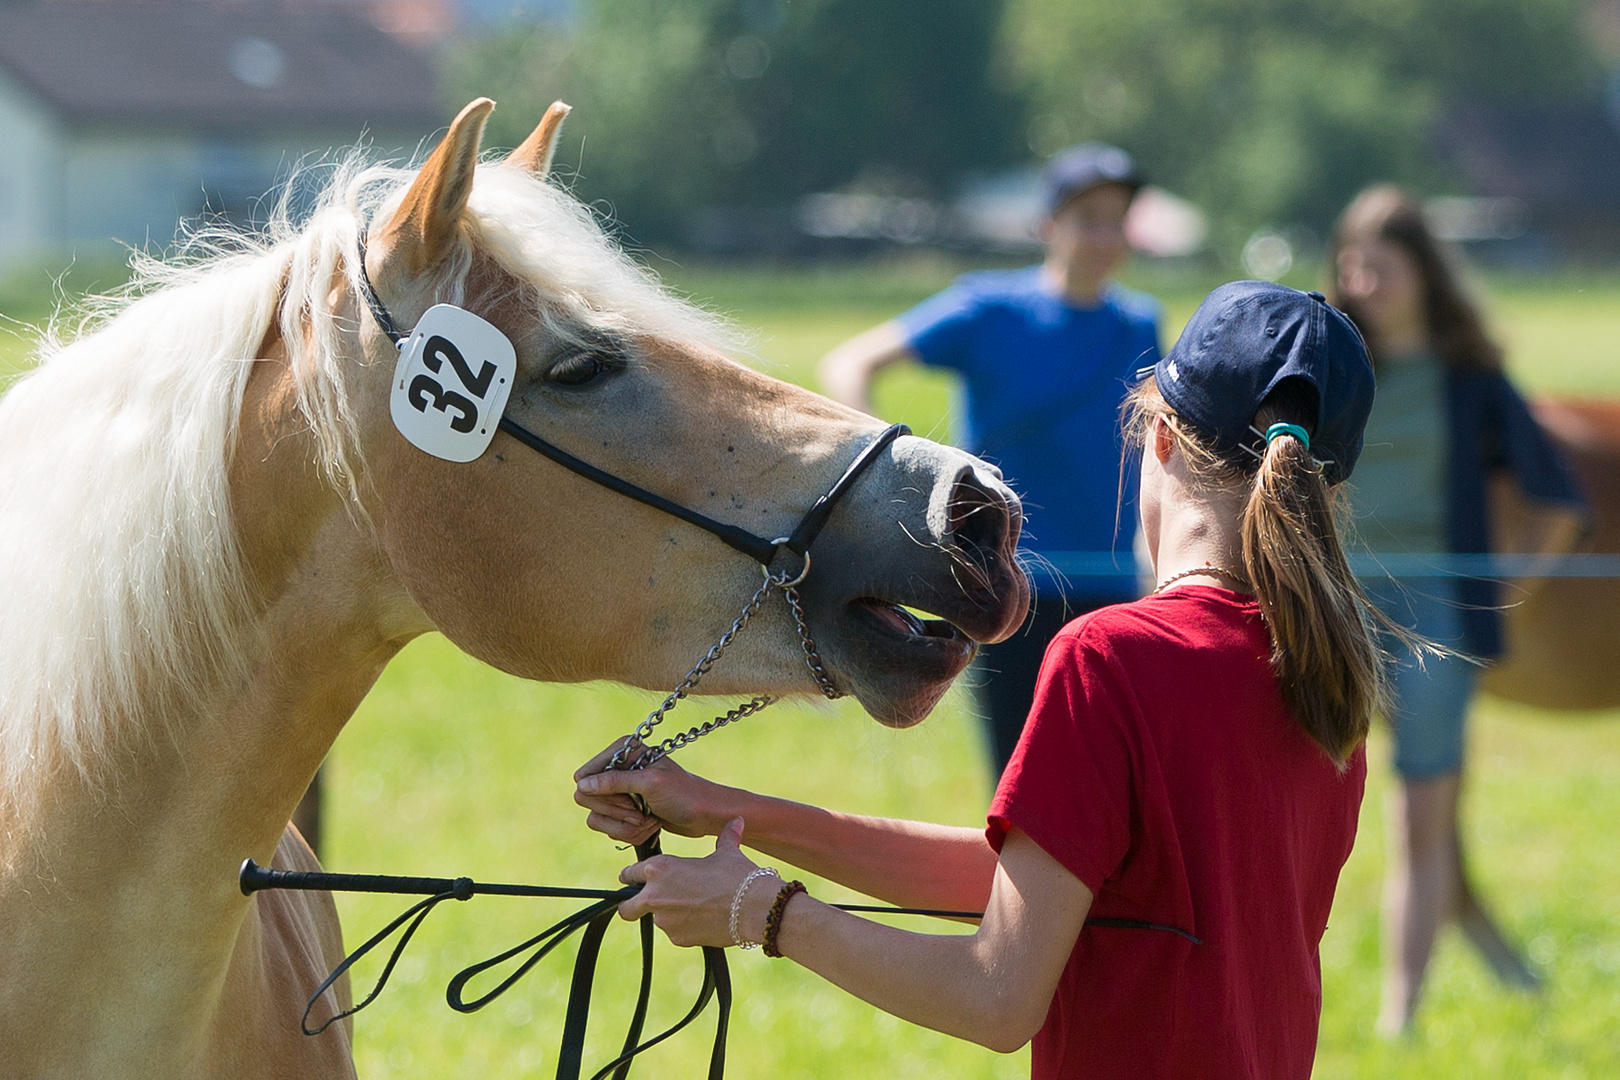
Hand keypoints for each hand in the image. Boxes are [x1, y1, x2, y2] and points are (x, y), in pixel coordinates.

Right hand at [573, 738, 735, 845]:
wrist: (704, 815)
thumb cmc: (684, 794)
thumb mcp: (650, 784)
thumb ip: (615, 782)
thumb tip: (580, 784)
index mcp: (623, 750)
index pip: (586, 775)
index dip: (604, 794)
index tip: (631, 800)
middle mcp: (616, 767)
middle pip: (586, 798)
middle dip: (617, 812)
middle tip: (641, 813)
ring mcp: (618, 790)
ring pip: (595, 818)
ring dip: (624, 826)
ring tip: (648, 821)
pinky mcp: (621, 810)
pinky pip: (607, 828)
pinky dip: (628, 833)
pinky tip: (649, 826)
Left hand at [618, 818, 772, 947]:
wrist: (754, 907)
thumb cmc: (737, 875)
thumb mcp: (727, 853)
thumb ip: (725, 838)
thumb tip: (737, 821)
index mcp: (659, 869)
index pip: (629, 874)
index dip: (632, 877)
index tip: (635, 880)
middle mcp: (654, 895)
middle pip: (626, 908)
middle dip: (631, 906)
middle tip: (646, 903)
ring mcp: (664, 921)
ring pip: (656, 920)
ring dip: (668, 915)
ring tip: (695, 907)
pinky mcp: (678, 939)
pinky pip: (676, 934)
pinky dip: (685, 929)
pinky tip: (704, 920)